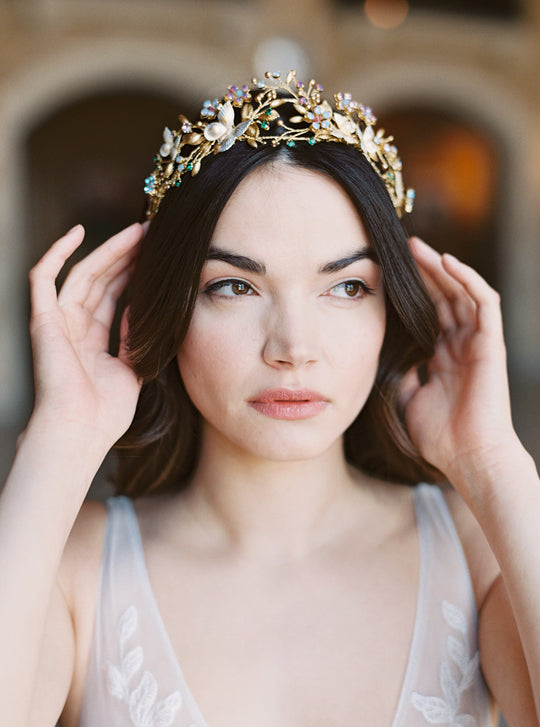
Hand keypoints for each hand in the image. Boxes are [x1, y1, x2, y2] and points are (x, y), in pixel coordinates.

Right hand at [28, 223, 143, 449]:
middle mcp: (73, 329)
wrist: (81, 431)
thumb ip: (135, 340)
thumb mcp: (133, 371)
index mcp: (93, 342)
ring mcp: (57, 323)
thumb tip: (143, 309)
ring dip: (109, 251)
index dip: (134, 275)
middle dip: (127, 256)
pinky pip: (43, 278)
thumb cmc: (105, 414)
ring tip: (136, 231)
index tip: (157, 257)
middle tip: (152, 234)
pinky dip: (57, 252)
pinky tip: (77, 232)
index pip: (114, 297)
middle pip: (101, 281)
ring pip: (83, 274)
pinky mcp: (42, 320)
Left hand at [400, 237, 520, 487]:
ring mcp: (478, 342)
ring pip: (463, 292)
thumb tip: (394, 359)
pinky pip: (484, 302)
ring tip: (418, 247)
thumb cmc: (440, 436)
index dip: (413, 291)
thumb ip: (406, 375)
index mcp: (445, 356)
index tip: (390, 272)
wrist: (467, 456)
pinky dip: (467, 279)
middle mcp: (462, 345)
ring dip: (442, 267)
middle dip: (424, 271)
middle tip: (401, 248)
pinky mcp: (491, 343)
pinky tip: (446, 262)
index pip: (430, 313)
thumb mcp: (409, 399)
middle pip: (444, 296)